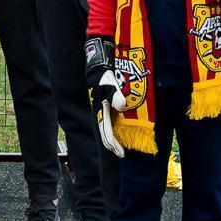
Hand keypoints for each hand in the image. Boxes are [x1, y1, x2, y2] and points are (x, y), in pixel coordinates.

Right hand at [85, 36, 125, 157]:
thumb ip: (115, 94)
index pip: (106, 131)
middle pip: (105, 133)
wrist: (99, 66)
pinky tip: (120, 132)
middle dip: (112, 145)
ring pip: (107, 128)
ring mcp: (102, 110)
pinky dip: (115, 130)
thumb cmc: (104, 75)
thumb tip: (122, 105)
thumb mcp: (109, 83)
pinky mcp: (106, 106)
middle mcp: (100, 112)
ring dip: (113, 139)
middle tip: (121, 154)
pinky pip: (110, 122)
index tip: (121, 153)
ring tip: (120, 147)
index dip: (114, 143)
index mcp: (99, 109)